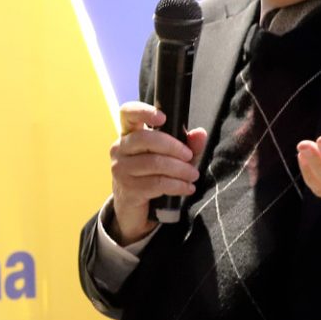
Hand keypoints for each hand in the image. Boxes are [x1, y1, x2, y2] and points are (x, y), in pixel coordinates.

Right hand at [109, 102, 208, 243]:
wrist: (133, 208)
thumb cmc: (151, 175)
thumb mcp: (171, 157)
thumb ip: (187, 144)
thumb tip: (200, 133)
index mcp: (129, 133)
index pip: (127, 113)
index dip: (143, 111)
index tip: (162, 118)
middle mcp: (120, 148)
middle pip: (145, 138)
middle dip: (173, 147)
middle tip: (189, 156)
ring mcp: (120, 169)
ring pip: (154, 163)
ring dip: (179, 169)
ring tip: (193, 175)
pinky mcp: (128, 189)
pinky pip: (156, 184)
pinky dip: (177, 185)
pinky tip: (187, 188)